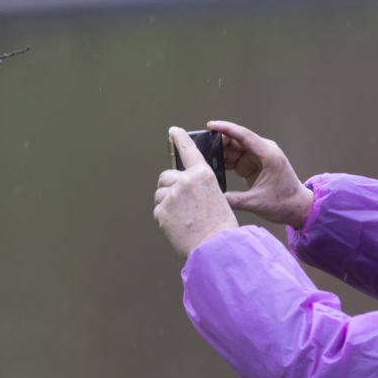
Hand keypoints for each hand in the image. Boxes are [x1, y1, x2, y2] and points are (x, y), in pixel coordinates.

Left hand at [154, 126, 238, 258]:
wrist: (216, 247)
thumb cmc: (219, 225)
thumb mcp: (216, 197)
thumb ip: (198, 187)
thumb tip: (179, 187)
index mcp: (202, 175)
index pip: (189, 151)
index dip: (180, 139)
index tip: (173, 130)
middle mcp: (186, 180)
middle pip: (165, 176)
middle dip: (168, 187)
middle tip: (178, 203)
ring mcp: (172, 195)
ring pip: (160, 194)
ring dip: (166, 204)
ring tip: (183, 218)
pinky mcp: (162, 210)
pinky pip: (158, 210)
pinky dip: (165, 218)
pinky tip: (178, 227)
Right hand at [207, 120, 311, 229]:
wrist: (297, 208)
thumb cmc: (283, 203)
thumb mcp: (256, 203)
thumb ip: (233, 200)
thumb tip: (213, 197)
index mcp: (268, 155)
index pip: (244, 136)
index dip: (226, 129)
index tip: (210, 125)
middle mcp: (263, 151)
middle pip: (236, 140)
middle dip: (218, 143)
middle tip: (199, 148)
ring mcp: (258, 157)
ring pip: (233, 149)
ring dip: (219, 153)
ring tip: (202, 159)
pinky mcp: (253, 165)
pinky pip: (234, 159)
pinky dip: (223, 162)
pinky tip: (212, 167)